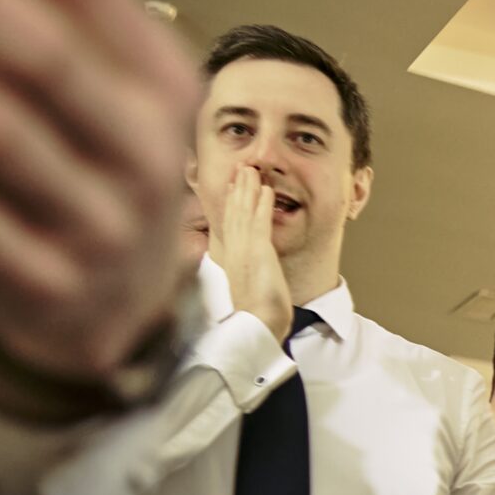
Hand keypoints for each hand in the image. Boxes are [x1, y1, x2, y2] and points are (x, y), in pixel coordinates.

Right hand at [206, 165, 291, 344]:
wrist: (257, 326)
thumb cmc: (256, 315)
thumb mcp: (247, 289)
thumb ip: (246, 274)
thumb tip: (248, 271)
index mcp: (230, 259)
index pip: (228, 225)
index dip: (230, 204)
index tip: (231, 186)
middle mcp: (232, 251)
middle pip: (233, 213)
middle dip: (237, 189)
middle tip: (240, 168)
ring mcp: (244, 250)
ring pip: (243, 213)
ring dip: (247, 190)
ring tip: (251, 170)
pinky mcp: (257, 253)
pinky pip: (259, 223)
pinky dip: (261, 205)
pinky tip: (266, 190)